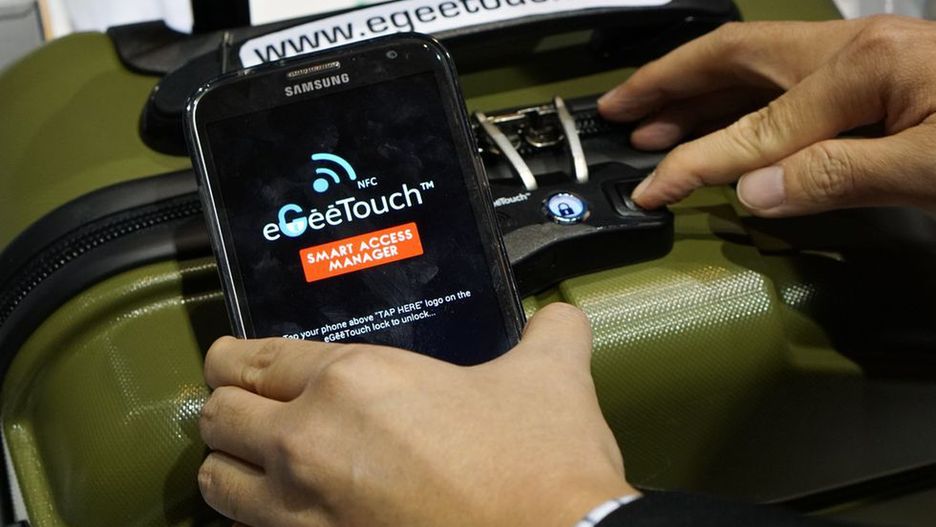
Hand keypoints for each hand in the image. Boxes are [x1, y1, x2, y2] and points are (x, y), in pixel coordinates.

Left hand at [198, 303, 636, 526]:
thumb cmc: (541, 466)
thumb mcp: (550, 377)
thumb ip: (548, 333)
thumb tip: (560, 318)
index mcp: (353, 381)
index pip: (253, 359)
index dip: (232, 357)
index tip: (230, 360)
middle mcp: (308, 442)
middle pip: (219, 416)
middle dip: (226, 407)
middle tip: (244, 405)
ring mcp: (302, 512)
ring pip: (217, 481)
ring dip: (230, 465)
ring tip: (250, 461)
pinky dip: (257, 519)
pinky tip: (283, 512)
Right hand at [599, 16, 935, 216]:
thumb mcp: (931, 168)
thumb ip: (839, 177)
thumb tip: (753, 192)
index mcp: (865, 63)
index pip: (758, 125)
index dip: (697, 160)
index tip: (654, 188)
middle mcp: (856, 50)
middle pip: (737, 59)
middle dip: (671, 85)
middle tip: (620, 110)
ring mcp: (869, 61)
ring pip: (760, 71)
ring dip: (699, 96)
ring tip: (653, 125)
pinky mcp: (881, 82)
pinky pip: (790, 89)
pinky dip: (742, 108)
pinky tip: (720, 128)